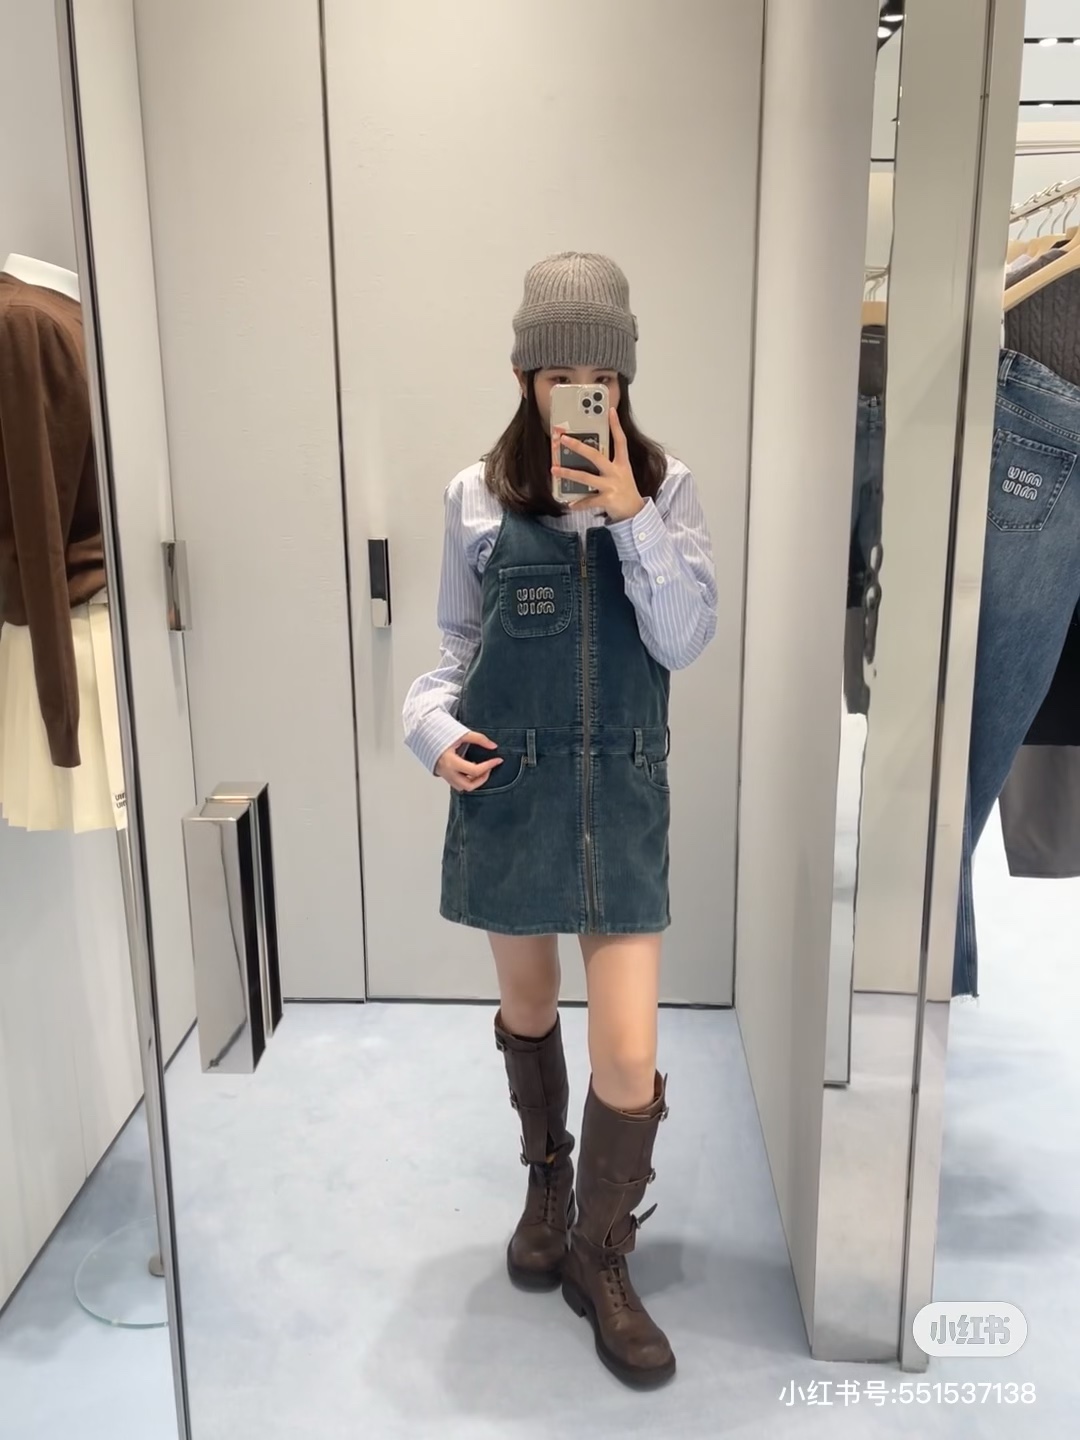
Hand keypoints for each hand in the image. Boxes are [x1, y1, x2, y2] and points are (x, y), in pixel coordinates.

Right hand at [435, 731, 502, 791]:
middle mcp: (447, 772)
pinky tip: (471, 771)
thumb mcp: (461, 734)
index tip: (497, 760)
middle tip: (489, 768)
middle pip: (469, 785)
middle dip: (482, 779)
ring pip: (464, 787)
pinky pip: (458, 784)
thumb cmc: (441, 735)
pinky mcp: (445, 777)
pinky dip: (468, 780)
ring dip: (475, 781)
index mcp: (450, 761)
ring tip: (481, 770)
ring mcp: (446, 776)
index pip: (474, 770)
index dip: (489, 766)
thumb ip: (479, 739)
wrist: (425, 737)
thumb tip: (493, 746)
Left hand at [552, 408, 645, 522]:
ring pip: (585, 477)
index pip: (620, 440)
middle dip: (578, 446)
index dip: (616, 425)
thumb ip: (607, 464)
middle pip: (595, 456)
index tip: (610, 411)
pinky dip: (578, 503)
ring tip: (554, 470)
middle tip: (564, 439)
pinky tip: (570, 503)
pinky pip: (588, 501)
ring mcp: (612, 486)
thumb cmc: (624, 490)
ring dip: (568, 473)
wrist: (635, 512)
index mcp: (621, 464)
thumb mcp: (621, 473)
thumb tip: (586, 455)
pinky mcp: (608, 500)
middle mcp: (616, 472)